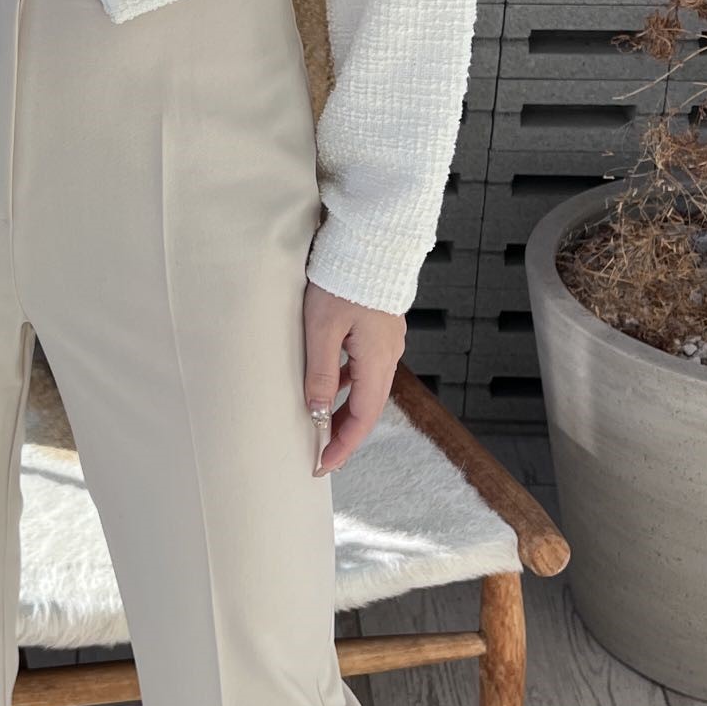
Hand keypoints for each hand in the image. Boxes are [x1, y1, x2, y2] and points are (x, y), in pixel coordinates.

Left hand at [302, 282, 405, 475]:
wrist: (370, 240)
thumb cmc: (344, 279)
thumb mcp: (322, 328)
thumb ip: (320, 372)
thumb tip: (317, 412)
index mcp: (377, 360)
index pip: (362, 418)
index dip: (342, 445)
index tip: (322, 464)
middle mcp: (389, 356)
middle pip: (368, 408)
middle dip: (344, 434)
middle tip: (321, 454)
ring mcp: (387, 343)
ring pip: (367, 389)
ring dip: (346, 411)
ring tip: (322, 426)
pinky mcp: (380, 331)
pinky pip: (366, 369)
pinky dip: (348, 386)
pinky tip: (331, 386)